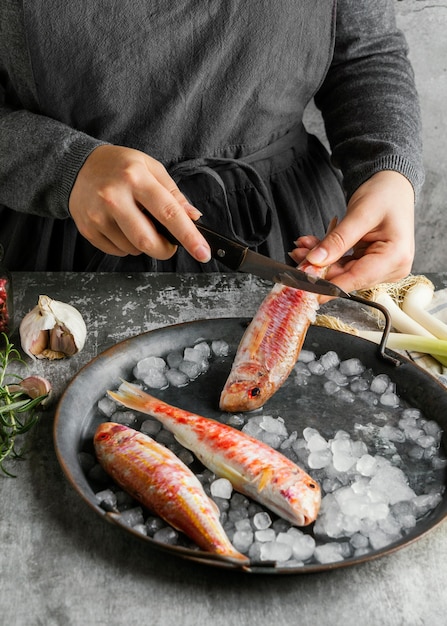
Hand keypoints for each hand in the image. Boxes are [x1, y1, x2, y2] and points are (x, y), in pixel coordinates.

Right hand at [68, 145, 210, 261]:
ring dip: (144, 245)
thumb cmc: (119, 166)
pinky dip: (127, 246)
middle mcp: (114, 196)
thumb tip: (194, 218)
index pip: (169, 213)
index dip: (189, 236)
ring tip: (138, 224)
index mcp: (136, 177)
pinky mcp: (88, 229)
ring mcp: (98, 215)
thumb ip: (174, 194)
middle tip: (169, 244)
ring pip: (133, 249)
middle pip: (147, 240)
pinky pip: (117, 251)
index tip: (203, 253)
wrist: (77, 166)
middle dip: (165, 250)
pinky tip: (122, 227)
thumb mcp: (151, 168)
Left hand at [289, 171, 414, 293]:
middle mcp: (392, 268)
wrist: (392, 187)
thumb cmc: (385, 194)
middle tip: (297, 255)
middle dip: (320, 268)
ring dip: (320, 261)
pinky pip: (344, 265)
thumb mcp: (360, 214)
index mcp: (396, 257)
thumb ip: (338, 239)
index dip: (330, 286)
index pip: (358, 278)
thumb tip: (315, 260)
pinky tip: (311, 247)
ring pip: (342, 272)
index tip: (307, 289)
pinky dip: (327, 256)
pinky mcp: (371, 265)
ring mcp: (382, 268)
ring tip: (301, 247)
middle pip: (348, 277)